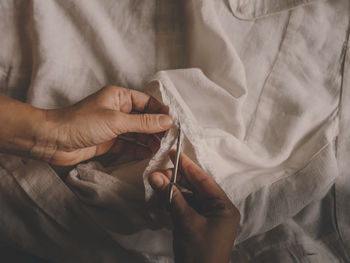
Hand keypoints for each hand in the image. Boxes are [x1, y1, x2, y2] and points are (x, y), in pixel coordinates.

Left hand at [0, 86, 172, 165]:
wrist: (53, 140)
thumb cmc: (80, 123)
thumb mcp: (116, 120)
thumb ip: (143, 122)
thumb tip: (167, 121)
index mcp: (119, 97)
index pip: (147, 102)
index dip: (160, 113)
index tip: (172, 124)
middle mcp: (117, 110)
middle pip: (143, 118)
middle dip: (156, 129)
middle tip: (168, 140)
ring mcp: (113, 126)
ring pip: (137, 132)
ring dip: (149, 140)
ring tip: (161, 149)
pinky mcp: (108, 141)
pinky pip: (128, 144)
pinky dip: (138, 149)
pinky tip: (148, 154)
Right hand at [148, 151, 239, 262]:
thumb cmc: (199, 252)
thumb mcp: (186, 222)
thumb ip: (172, 197)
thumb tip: (155, 176)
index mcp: (223, 207)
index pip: (204, 180)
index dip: (188, 166)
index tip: (174, 153)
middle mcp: (218, 210)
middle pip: (196, 187)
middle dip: (178, 177)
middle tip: (160, 169)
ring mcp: (207, 218)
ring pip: (189, 197)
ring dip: (174, 189)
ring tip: (158, 181)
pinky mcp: (198, 225)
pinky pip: (186, 207)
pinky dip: (174, 202)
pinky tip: (163, 195)